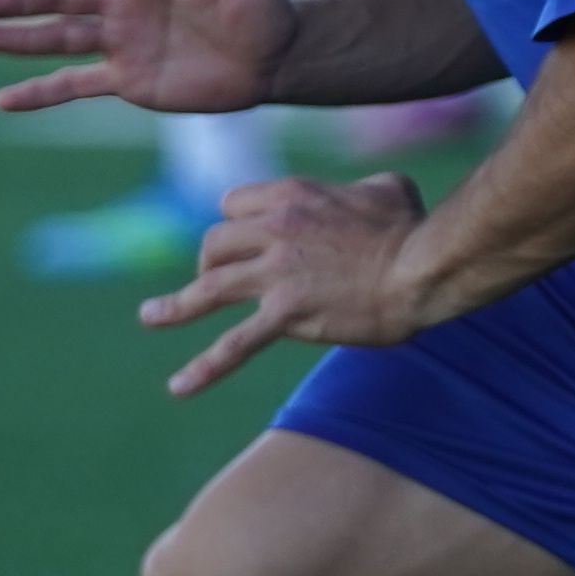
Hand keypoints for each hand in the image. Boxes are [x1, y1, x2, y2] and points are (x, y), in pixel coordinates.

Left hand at [140, 170, 431, 394]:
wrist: (422, 268)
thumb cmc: (412, 228)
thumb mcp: (387, 187)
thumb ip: (361, 188)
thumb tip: (366, 196)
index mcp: (291, 195)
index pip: (232, 204)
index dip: (236, 224)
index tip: (247, 242)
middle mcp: (273, 228)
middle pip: (214, 242)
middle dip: (212, 263)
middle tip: (220, 283)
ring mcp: (275, 272)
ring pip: (209, 286)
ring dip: (177, 305)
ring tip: (151, 316)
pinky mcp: (285, 313)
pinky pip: (234, 344)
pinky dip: (204, 367)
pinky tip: (179, 387)